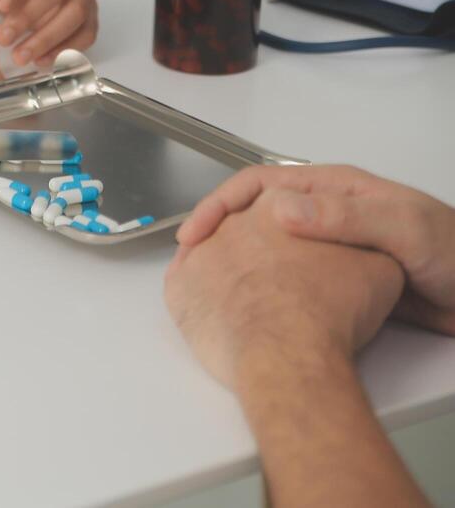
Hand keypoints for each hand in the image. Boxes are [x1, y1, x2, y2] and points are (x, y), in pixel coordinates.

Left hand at [165, 188, 403, 389]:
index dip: (298, 230)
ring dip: (230, 271)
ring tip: (256, 300)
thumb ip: (362, 246)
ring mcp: (201, 252)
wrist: (289, 351)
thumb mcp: (378, 267)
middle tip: (283, 279)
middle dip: (263, 250)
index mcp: (278, 206)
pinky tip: (223, 310)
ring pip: (214, 255)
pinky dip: (203, 295)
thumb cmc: (328, 311)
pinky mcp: (179, 287)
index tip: (303, 249)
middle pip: (247, 229)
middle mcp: (233, 222)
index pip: (282, 206)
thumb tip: (364, 251)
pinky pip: (187, 284)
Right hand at [178, 164, 454, 336]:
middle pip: (253, 215)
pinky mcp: (335, 279)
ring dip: (234, 261)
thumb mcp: (404, 229)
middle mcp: (324, 213)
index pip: (259, 184)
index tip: (198, 234)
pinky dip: (262, 288)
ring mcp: (328, 247)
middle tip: (190, 263)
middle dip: (217, 234)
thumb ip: (346, 216)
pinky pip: (288, 278)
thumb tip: (279, 208)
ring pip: (266, 248)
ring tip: (207, 285)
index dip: (221, 205)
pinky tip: (249, 306)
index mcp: (333, 189)